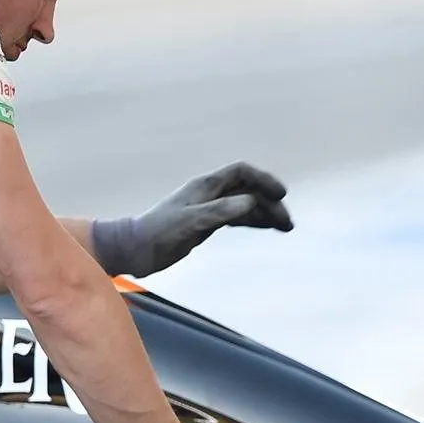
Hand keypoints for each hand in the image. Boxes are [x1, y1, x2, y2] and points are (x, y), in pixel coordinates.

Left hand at [90, 162, 292, 278]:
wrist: (136, 250)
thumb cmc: (159, 234)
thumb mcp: (191, 222)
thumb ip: (220, 211)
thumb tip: (250, 202)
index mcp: (205, 186)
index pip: (242, 172)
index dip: (263, 180)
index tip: (281, 196)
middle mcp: (209, 193)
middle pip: (248, 190)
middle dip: (270, 202)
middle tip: (287, 223)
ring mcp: (208, 208)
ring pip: (244, 205)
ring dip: (264, 213)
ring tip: (285, 227)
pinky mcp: (205, 224)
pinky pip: (236, 218)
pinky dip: (252, 221)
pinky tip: (265, 227)